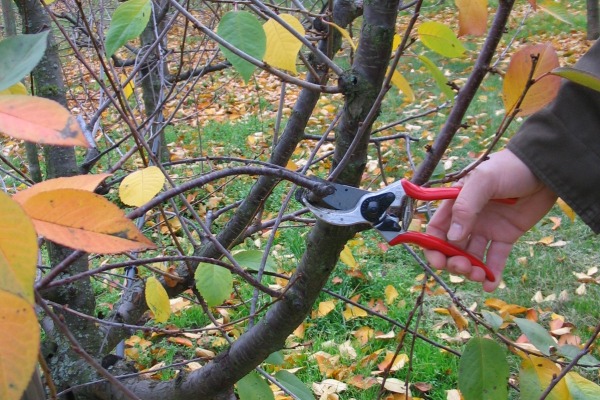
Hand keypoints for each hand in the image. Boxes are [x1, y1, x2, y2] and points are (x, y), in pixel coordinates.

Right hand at [424, 149, 556, 290]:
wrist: (544, 169)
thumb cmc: (509, 168)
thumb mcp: (483, 181)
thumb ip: (465, 208)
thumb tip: (452, 239)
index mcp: (455, 204)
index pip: (436, 230)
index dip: (432, 247)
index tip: (438, 261)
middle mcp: (468, 219)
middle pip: (452, 247)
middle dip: (453, 262)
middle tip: (463, 267)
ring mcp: (487, 228)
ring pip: (472, 256)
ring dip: (471, 270)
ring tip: (478, 276)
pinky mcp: (506, 236)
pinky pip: (495, 258)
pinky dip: (492, 273)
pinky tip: (490, 284)